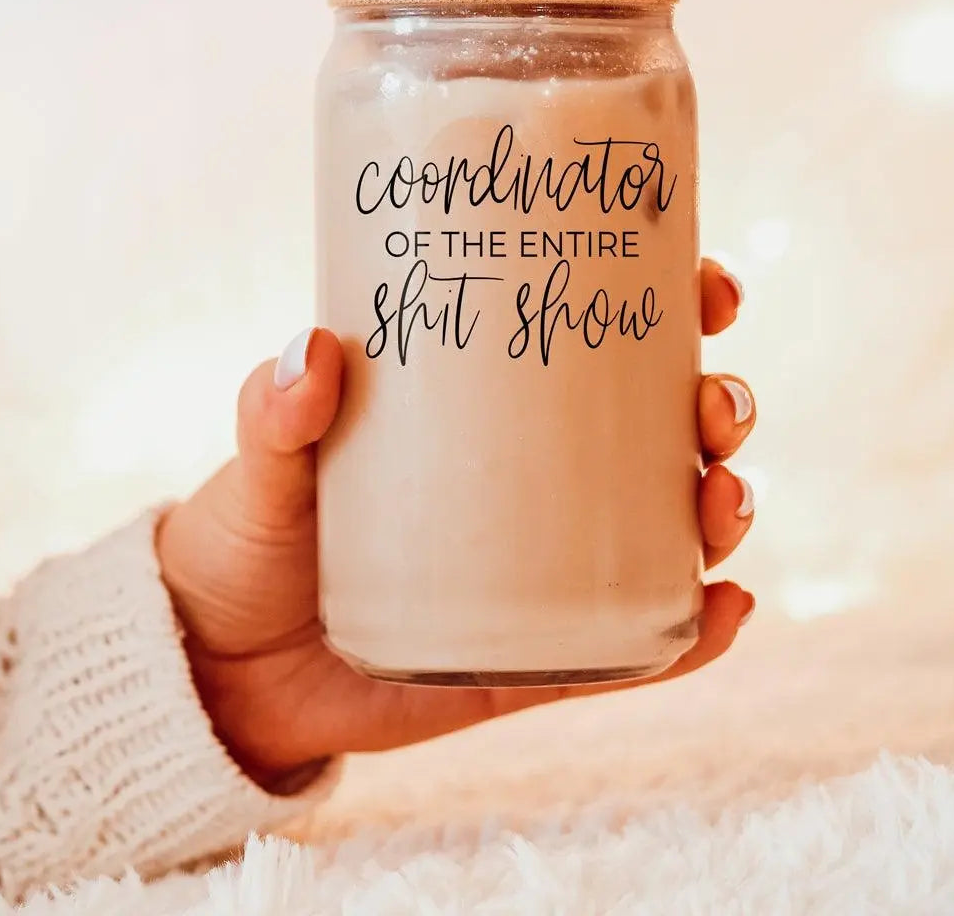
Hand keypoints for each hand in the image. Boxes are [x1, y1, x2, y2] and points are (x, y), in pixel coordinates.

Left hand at [157, 258, 757, 784]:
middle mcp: (540, 479)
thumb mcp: (263, 465)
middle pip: (664, 426)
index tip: (706, 282)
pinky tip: (728, 610)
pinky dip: (696, 631)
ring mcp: (551, 568)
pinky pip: (638, 645)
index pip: (603, 338)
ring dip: (724, 504)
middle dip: (720, 404)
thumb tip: (315, 348)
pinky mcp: (543, 657)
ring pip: (671, 527)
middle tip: (715, 406)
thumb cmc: (250, 539)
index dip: (675, 301)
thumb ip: (274, 413)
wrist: (224, 671)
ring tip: (723, 501)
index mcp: (490, 409)